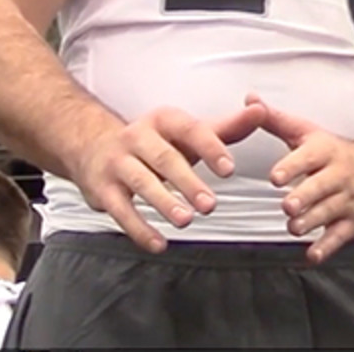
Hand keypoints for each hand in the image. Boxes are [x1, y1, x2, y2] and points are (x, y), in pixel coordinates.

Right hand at [71, 104, 265, 252]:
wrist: (93, 145)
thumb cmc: (155, 142)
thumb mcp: (188, 132)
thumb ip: (227, 127)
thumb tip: (260, 110)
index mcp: (164, 120)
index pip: (190, 130)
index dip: (210, 148)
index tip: (229, 169)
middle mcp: (138, 137)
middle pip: (165, 159)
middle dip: (188, 182)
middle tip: (211, 205)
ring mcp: (117, 162)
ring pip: (141, 182)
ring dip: (163, 202)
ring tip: (186, 221)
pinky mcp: (102, 189)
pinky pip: (120, 210)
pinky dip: (139, 229)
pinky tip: (158, 243)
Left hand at [246, 93, 353, 264]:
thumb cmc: (335, 151)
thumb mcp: (307, 132)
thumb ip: (275, 120)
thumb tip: (250, 100)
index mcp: (325, 152)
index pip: (309, 158)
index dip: (292, 166)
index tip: (276, 176)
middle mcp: (338, 175)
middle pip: (321, 187)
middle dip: (303, 198)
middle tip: (288, 206)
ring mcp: (348, 200)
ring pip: (329, 213)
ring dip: (310, 222)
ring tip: (294, 226)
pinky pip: (340, 236)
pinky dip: (326, 247)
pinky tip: (312, 254)